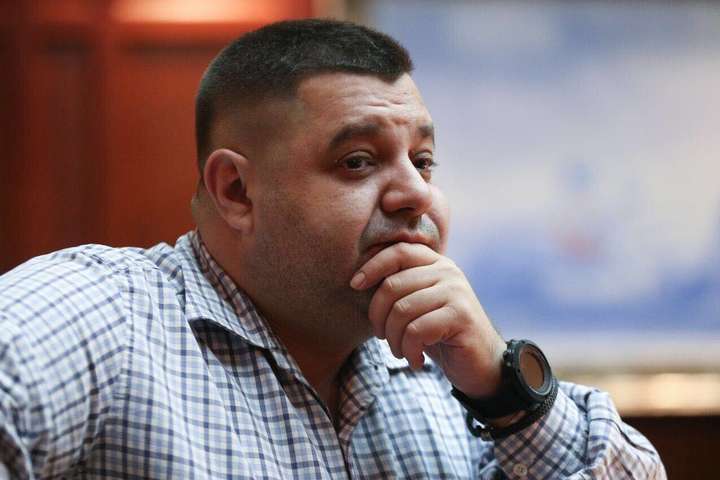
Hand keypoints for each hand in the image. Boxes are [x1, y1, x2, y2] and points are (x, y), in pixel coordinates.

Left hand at [350, 242, 506, 397]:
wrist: (481, 364)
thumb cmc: (440, 335)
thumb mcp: (417, 306)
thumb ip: (399, 289)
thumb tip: (358, 280)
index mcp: (435, 263)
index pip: (398, 251)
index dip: (372, 266)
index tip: (355, 285)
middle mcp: (448, 271)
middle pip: (393, 285)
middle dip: (378, 317)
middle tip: (382, 337)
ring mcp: (456, 291)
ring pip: (402, 310)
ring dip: (394, 339)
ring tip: (401, 352)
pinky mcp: (461, 315)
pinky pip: (417, 330)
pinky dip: (409, 350)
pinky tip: (415, 361)